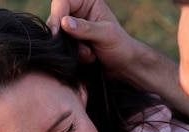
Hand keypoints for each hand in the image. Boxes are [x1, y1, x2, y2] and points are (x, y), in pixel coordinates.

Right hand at [47, 0, 188, 122]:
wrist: (130, 68)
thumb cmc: (123, 49)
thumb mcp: (105, 36)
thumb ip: (85, 28)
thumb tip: (65, 22)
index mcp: (87, 1)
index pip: (62, 0)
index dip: (58, 15)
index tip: (59, 31)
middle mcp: (80, 12)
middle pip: (58, 18)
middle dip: (67, 36)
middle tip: (81, 50)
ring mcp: (77, 29)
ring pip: (60, 36)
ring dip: (72, 47)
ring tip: (89, 56)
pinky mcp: (76, 44)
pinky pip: (65, 48)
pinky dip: (74, 55)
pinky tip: (89, 60)